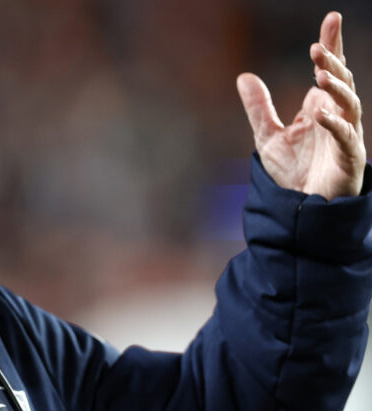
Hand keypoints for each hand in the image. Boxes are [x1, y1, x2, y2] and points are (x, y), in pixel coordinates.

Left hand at [237, 11, 364, 199]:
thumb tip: (244, 76)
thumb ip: (259, 107)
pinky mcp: (348, 157)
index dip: (332, 44)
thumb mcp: (267, 136)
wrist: (302, 207)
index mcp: (320, 107)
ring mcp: (346, 135)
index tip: (332, 18)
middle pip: (341, 82)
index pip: (329, 70)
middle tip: (317, 48)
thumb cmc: (293, 171)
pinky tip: (320, 115)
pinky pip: (346, 137)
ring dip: (338, 88)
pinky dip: (335, 125)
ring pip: (350, 104)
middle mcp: (336, 116)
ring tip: (321, 74)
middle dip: (332, 63)